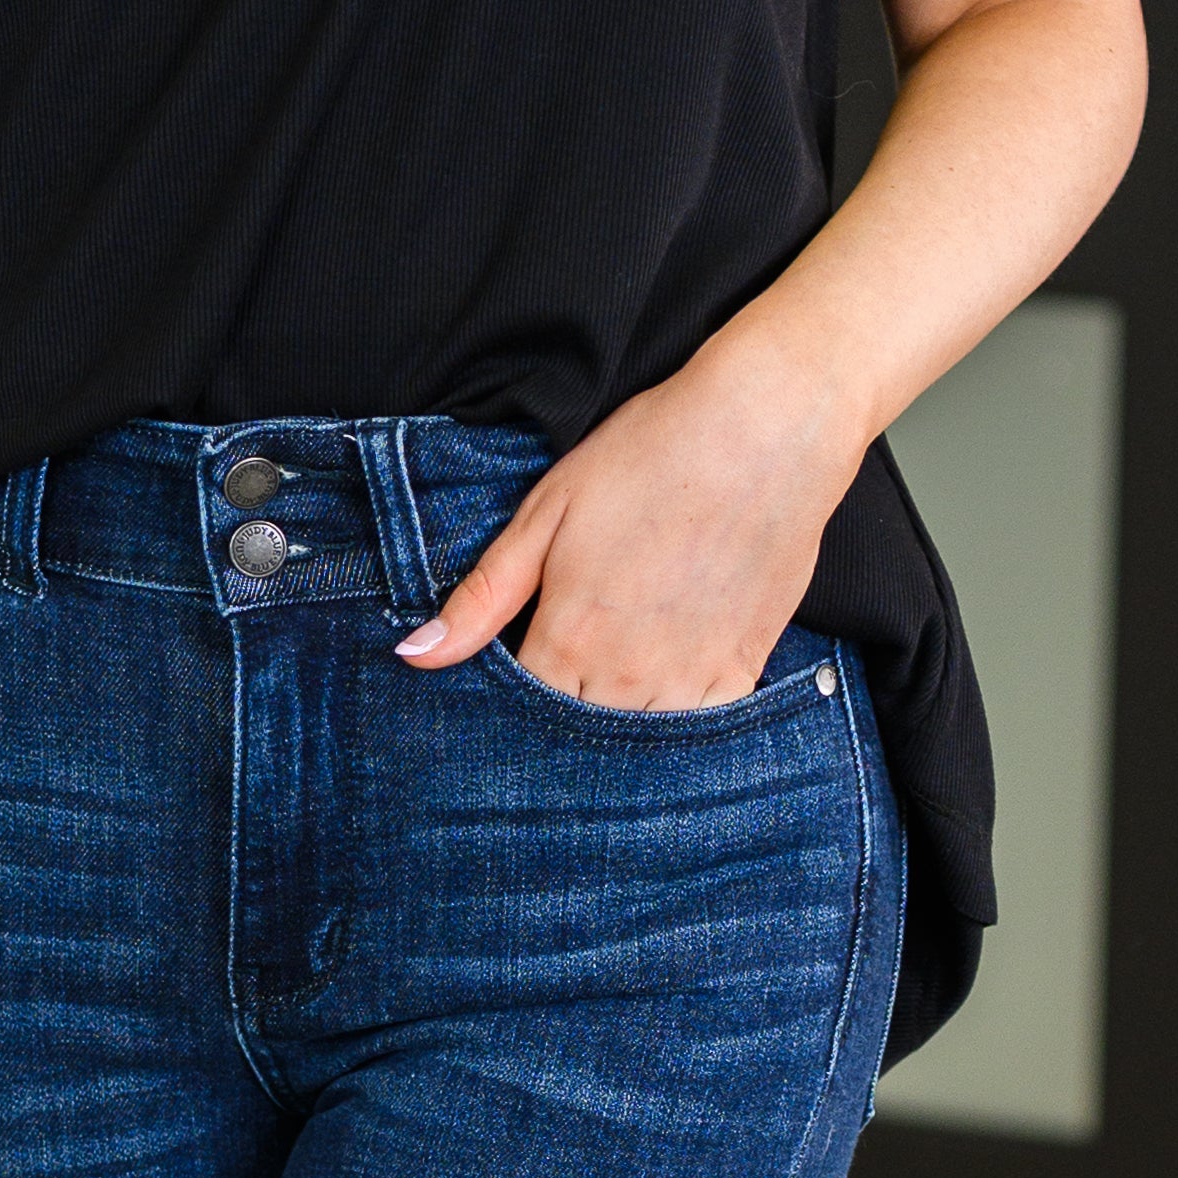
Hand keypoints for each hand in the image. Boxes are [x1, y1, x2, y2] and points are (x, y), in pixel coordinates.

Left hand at [394, 341, 861, 709]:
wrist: (763, 431)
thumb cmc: (649, 458)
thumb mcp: (546, 513)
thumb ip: (482, 598)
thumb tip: (414, 655)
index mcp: (570, 640)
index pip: (520, 714)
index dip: (505, 707)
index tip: (504, 686)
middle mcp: (629, 677)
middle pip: (577, 742)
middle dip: (558, 729)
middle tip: (561, 676)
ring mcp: (693, 680)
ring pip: (638, 746)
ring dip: (616, 730)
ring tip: (608, 681)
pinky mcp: (744, 670)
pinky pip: (702, 732)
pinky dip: (679, 726)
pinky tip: (665, 689)